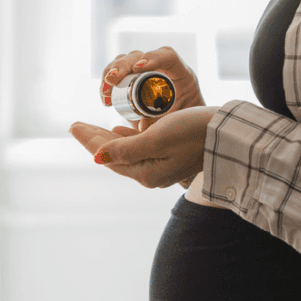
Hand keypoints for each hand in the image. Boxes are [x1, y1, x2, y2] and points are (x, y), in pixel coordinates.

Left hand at [69, 105, 214, 188]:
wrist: (228, 135)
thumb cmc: (194, 132)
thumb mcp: (157, 139)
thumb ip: (126, 149)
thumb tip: (98, 158)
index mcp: (146, 174)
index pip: (108, 156)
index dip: (89, 140)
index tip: (72, 125)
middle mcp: (151, 175)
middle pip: (114, 156)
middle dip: (94, 139)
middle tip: (75, 125)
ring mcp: (162, 168)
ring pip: (126, 152)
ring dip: (108, 138)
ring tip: (91, 128)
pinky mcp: (171, 158)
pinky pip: (140, 150)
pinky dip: (126, 139)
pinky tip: (120, 131)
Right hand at [99, 46, 203, 116]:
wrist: (181, 128)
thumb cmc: (185, 126)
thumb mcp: (179, 125)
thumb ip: (163, 126)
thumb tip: (141, 126)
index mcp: (182, 75)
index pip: (168, 57)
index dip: (153, 57)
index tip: (138, 69)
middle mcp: (161, 68)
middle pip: (139, 56)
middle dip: (122, 66)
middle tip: (111, 80)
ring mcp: (144, 72)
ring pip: (124, 61)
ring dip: (111, 73)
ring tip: (105, 93)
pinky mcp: (131, 80)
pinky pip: (116, 74)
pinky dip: (107, 83)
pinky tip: (105, 99)